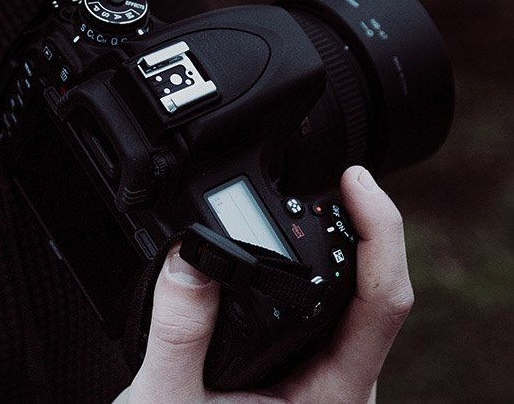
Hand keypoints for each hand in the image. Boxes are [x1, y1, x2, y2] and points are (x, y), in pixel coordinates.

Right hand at [114, 166, 412, 402]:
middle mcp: (340, 387)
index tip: (355, 182)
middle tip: (342, 178)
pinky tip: (298, 248)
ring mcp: (327, 379)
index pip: (383, 301)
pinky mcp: (307, 372)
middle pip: (382, 291)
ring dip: (350, 246)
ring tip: (328, 201)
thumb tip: (190, 258)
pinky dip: (323, 267)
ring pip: (360, 302)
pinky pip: (333, 311)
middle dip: (372, 227)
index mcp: (329, 398)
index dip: (380, 231)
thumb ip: (177, 334)